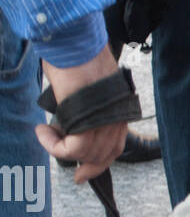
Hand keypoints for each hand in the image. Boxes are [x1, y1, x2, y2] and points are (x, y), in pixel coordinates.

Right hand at [36, 43, 128, 183]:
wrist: (74, 41)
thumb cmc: (74, 56)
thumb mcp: (81, 89)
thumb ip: (79, 110)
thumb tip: (65, 124)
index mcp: (119, 110)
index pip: (114, 147)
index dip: (99, 164)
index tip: (83, 175)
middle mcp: (116, 118)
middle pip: (102, 156)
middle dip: (83, 166)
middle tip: (66, 170)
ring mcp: (105, 121)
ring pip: (84, 154)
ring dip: (60, 149)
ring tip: (45, 132)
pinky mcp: (89, 121)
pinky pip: (72, 149)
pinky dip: (54, 145)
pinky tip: (43, 131)